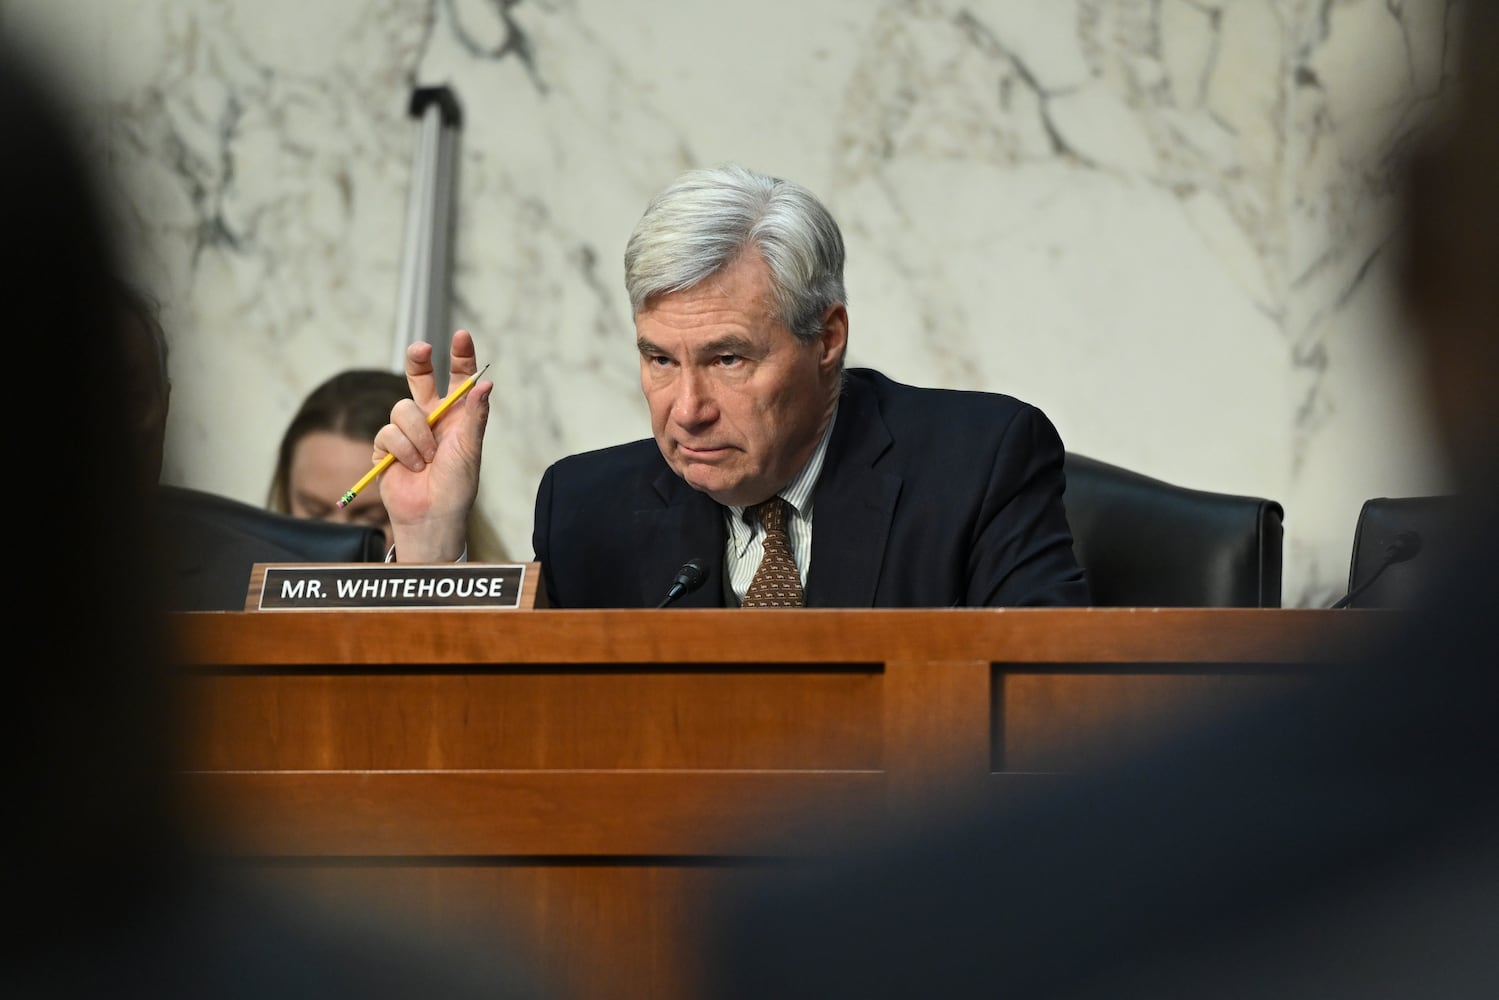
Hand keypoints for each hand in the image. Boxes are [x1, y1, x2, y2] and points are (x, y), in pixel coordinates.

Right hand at [376, 330, 492, 560]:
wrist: (432, 516)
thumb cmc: (457, 486)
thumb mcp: (470, 450)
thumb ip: (474, 416)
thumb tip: (484, 383)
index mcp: (457, 415)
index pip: (458, 378)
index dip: (460, 357)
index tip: (462, 336)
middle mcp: (432, 417)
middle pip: (420, 377)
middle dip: (418, 360)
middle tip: (422, 349)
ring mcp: (408, 430)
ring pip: (403, 408)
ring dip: (418, 435)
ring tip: (428, 459)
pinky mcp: (387, 446)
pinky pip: (387, 432)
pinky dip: (403, 450)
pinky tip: (412, 467)